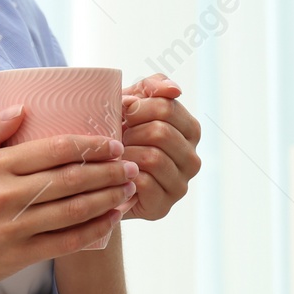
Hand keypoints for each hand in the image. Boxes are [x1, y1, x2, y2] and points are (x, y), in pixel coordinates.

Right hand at [0, 110, 135, 293]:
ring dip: (108, 197)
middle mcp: (6, 196)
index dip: (90, 145)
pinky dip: (95, 230)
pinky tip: (112, 219)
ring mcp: (14, 228)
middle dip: (109, 170)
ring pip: (75, 209)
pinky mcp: (21, 256)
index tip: (112, 142)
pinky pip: (67, 241)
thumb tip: (21, 107)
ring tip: (128, 188)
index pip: (54, 149)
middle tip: (131, 164)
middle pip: (71, 178)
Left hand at [118, 73, 200, 221]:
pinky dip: (124, 174)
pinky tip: (114, 171)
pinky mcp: (163, 206)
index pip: (168, 108)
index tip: (120, 111)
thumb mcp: (133, 103)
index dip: (138, 107)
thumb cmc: (120, 133)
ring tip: (113, 153)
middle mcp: (192, 159)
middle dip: (131, 131)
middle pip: (162, 132)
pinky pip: (144, 183)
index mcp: (190, 130)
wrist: (101, 176)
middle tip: (115, 136)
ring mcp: (180, 185)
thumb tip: (174, 90)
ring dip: (125, 153)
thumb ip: (153, 87)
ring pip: (153, 157)